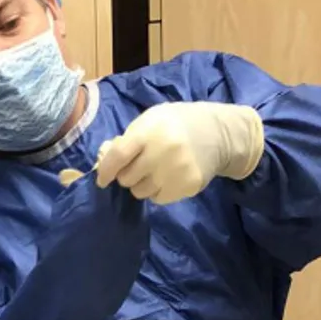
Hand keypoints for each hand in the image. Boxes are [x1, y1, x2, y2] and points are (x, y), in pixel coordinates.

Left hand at [94, 101, 263, 203]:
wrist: (218, 133)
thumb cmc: (176, 124)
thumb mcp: (150, 120)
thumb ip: (126, 139)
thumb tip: (102, 160)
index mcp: (150, 131)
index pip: (118, 157)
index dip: (106, 170)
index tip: (102, 179)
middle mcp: (163, 151)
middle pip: (127, 178)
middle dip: (127, 175)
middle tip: (139, 166)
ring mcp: (176, 171)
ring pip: (140, 192)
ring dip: (141, 184)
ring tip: (155, 170)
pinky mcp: (187, 186)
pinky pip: (157, 199)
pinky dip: (157, 191)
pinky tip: (168, 177)